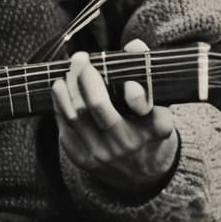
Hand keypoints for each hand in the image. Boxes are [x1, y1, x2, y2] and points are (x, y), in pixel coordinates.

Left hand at [52, 40, 177, 195]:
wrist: (143, 176)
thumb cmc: (149, 129)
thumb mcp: (160, 104)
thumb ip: (147, 71)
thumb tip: (133, 45)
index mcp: (154, 127)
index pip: (141, 104)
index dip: (132, 91)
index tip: (118, 72)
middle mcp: (128, 143)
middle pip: (97, 105)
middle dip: (85, 76)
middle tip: (80, 58)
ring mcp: (104, 154)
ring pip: (76, 115)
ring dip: (67, 88)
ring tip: (67, 72)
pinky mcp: (83, 159)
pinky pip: (65, 127)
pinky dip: (60, 104)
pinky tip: (60, 89)